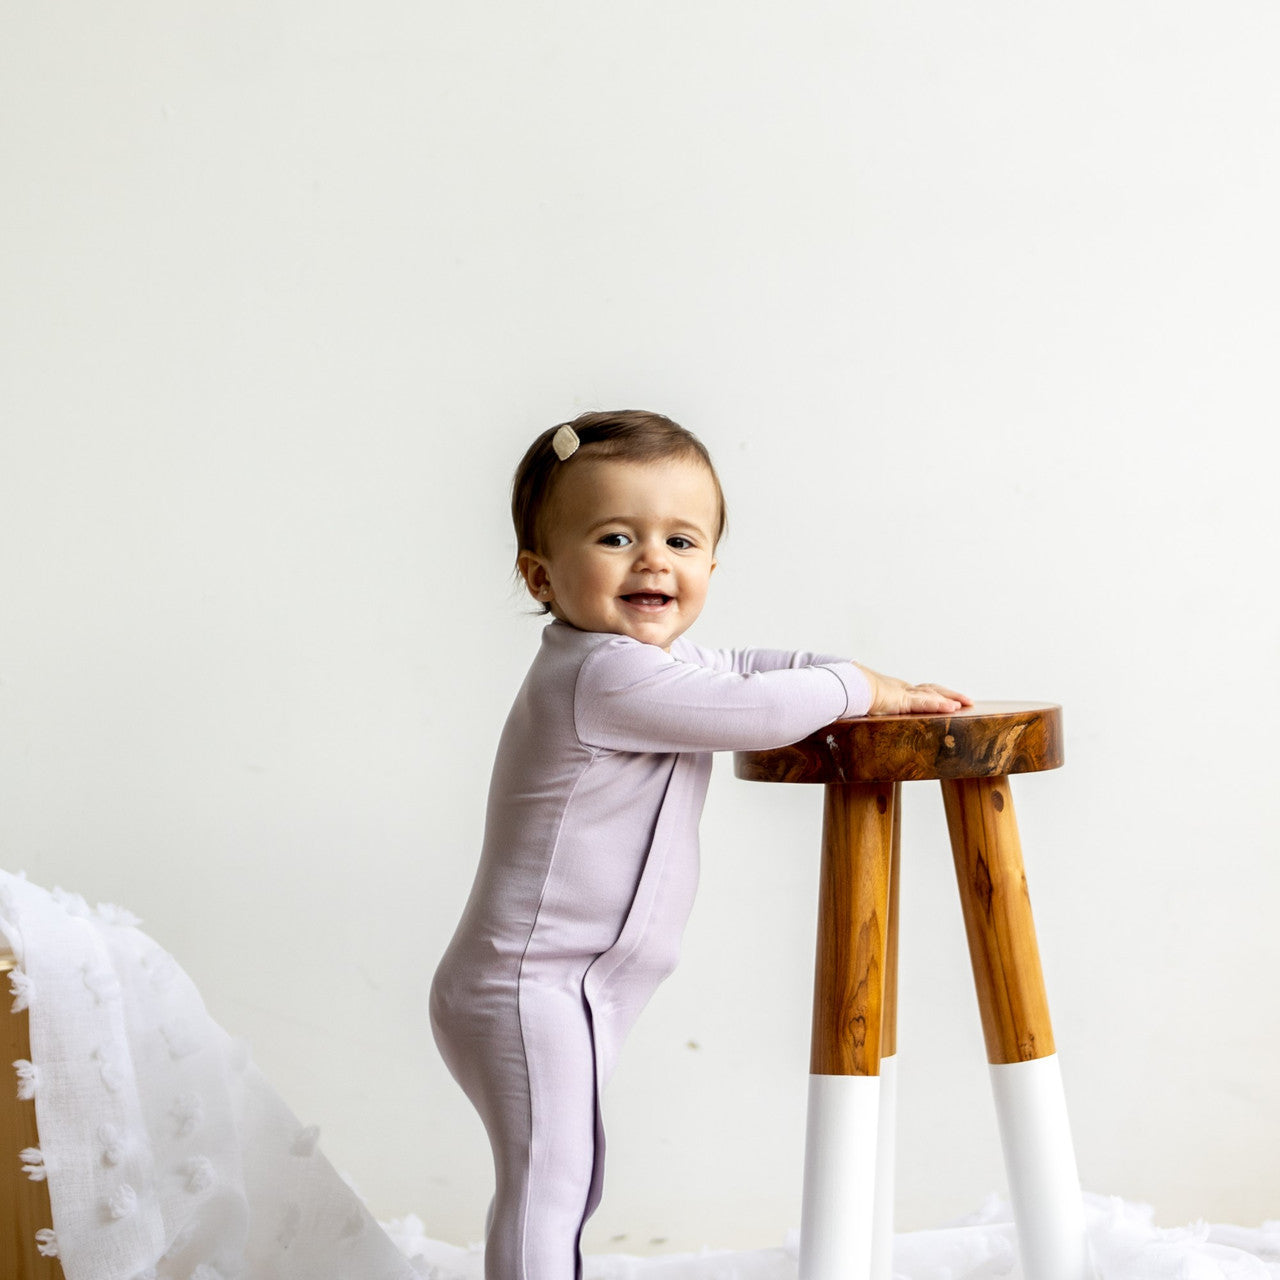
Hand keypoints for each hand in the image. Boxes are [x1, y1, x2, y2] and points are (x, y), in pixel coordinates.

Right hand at [855, 664, 973, 715]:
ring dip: (952, 698)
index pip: (919, 691)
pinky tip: (953, 708)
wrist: (843, 686)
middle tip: (966, 699)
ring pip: (933, 694)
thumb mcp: (859, 703)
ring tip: (967, 702)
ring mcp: (903, 693)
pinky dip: (940, 705)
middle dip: (949, 694)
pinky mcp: (902, 700)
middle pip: (932, 689)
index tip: (946, 698)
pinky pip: (925, 703)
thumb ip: (863, 707)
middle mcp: (901, 689)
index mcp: (893, 691)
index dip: (933, 694)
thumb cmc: (848, 693)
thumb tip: (854, 713)